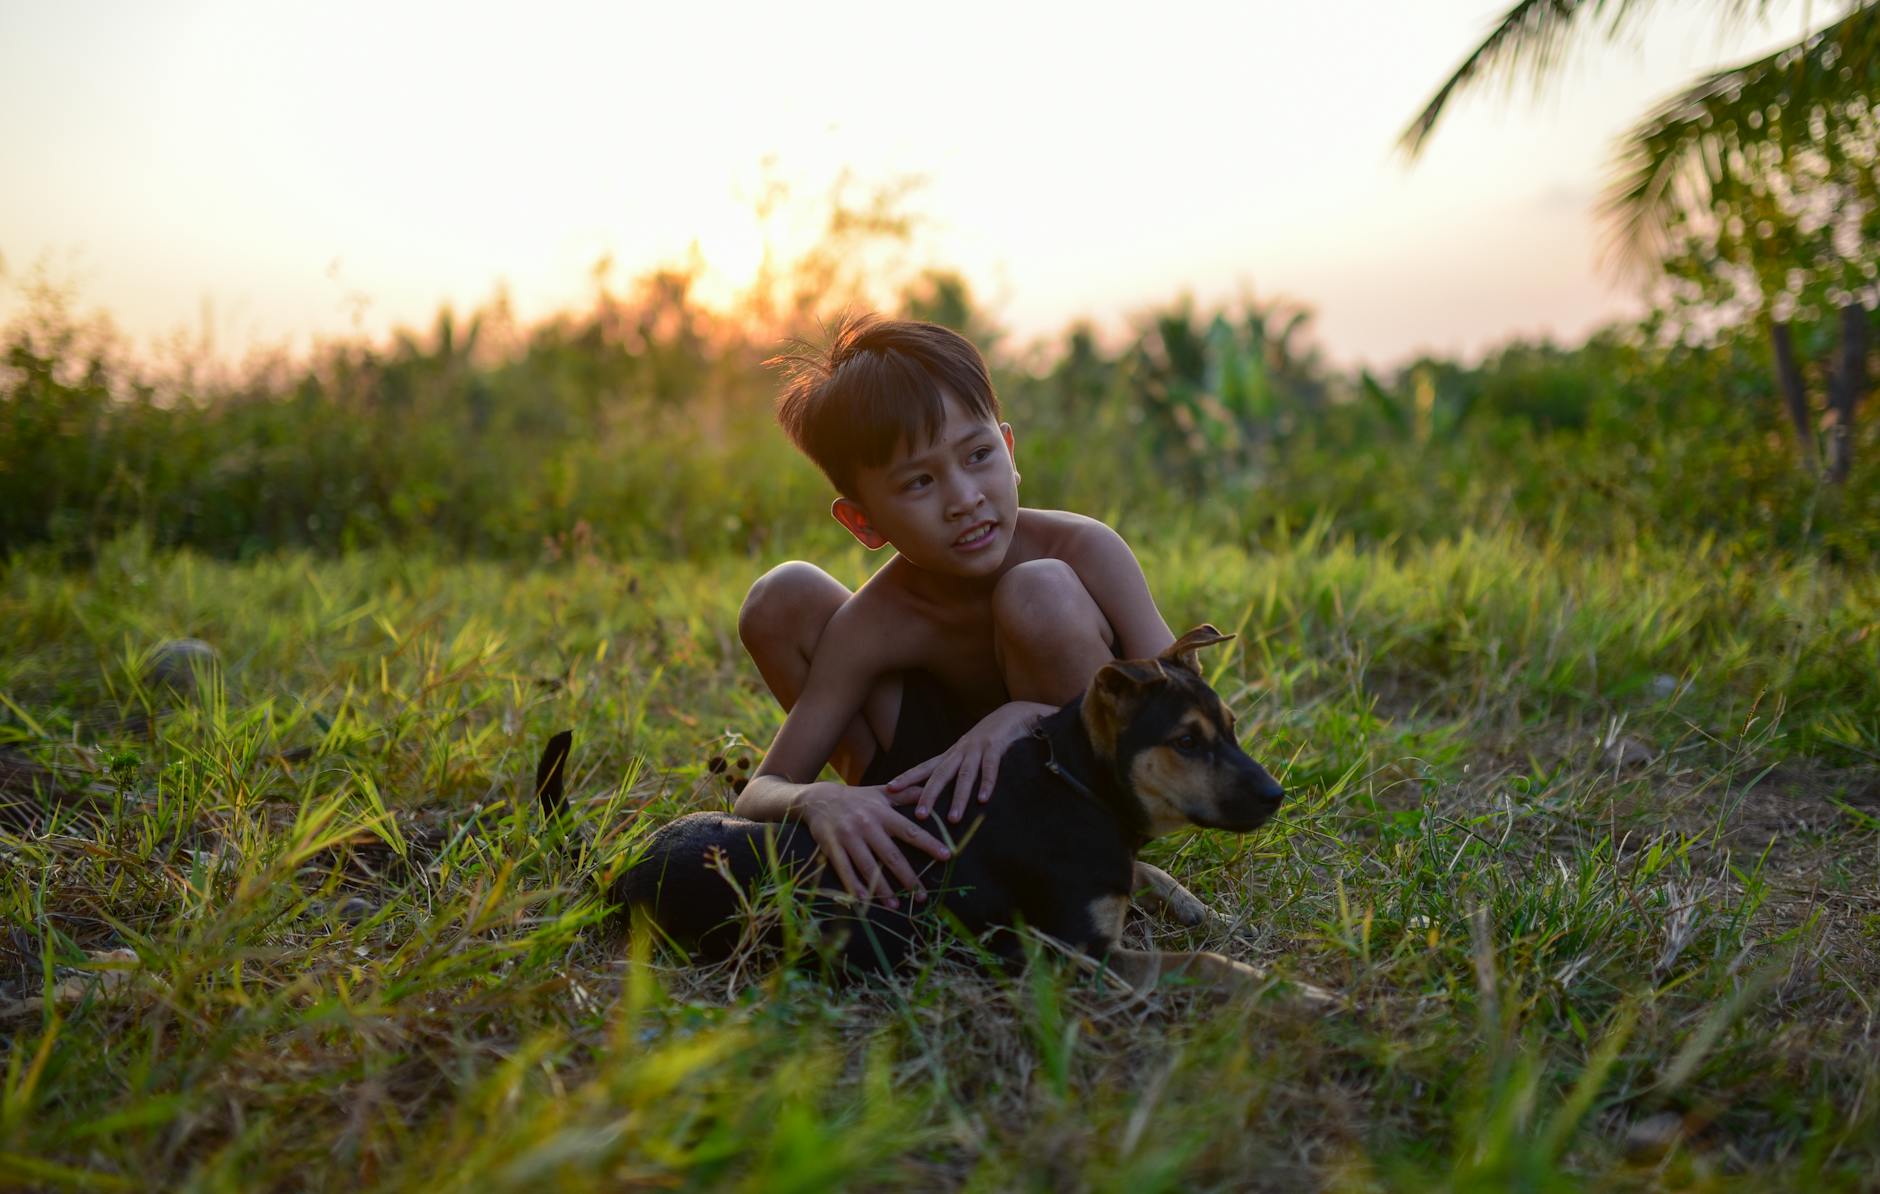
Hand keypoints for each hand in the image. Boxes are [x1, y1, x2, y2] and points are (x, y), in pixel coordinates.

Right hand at [799, 783, 950, 906]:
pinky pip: (844, 870)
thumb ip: (907, 794)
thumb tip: (931, 791)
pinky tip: (865, 900)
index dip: (929, 843)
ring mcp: (848, 837)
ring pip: (868, 867)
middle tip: (922, 895)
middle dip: (908, 877)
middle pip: (891, 855)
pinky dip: (854, 886)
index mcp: (882, 813)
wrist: (818, 798)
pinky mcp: (832, 847)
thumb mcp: (881, 793)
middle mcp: (866, 825)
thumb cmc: (856, 798)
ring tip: (896, 904)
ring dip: (883, 888)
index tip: (946, 856)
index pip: (910, 830)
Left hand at [885, 701, 1046, 824]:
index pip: (924, 767)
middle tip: (920, 815)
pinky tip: (983, 799)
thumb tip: (942, 797)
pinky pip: (991, 766)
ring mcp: (977, 748)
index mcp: (951, 755)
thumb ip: (956, 771)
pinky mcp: (996, 745)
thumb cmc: (989, 740)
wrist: (1013, 715)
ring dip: (959, 796)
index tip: (888, 789)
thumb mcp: (968, 754)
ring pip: (965, 774)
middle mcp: (960, 751)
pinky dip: (987, 783)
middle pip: (940, 774)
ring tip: (953, 818)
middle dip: (929, 794)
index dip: (907, 777)